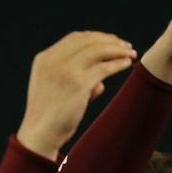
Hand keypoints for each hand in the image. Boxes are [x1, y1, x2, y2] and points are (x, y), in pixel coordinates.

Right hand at [16, 31, 137, 159]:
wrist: (40, 135)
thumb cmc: (49, 116)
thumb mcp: (54, 90)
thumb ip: (74, 80)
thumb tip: (100, 83)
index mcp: (44, 59)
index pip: (74, 38)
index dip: (95, 37)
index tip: (111, 42)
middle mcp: (54, 61)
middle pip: (88, 41)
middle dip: (110, 40)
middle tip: (126, 46)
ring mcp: (65, 71)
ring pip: (98, 50)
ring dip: (117, 49)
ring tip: (131, 53)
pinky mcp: (78, 84)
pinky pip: (104, 68)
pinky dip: (118, 63)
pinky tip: (127, 64)